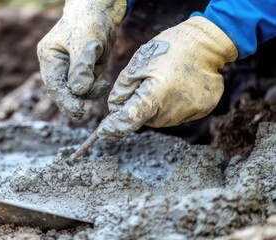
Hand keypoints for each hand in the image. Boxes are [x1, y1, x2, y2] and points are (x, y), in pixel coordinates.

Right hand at [37, 0, 125, 119]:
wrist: (101, 10)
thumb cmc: (90, 22)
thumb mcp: (87, 43)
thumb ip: (82, 67)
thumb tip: (79, 91)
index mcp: (49, 56)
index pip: (54, 85)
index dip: (65, 101)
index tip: (78, 112)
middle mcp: (56, 65)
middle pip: (63, 91)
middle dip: (77, 99)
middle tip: (89, 108)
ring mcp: (68, 69)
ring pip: (77, 91)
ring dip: (89, 90)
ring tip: (102, 80)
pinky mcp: (81, 71)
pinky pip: (87, 86)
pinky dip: (95, 86)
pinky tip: (103, 79)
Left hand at [97, 16, 237, 140]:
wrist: (205, 42)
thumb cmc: (168, 48)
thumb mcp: (138, 63)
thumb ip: (122, 88)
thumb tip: (114, 109)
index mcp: (154, 96)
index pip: (128, 121)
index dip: (113, 128)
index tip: (103, 133)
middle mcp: (172, 110)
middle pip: (146, 119)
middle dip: (140, 106)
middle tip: (147, 84)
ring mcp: (190, 112)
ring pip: (162, 118)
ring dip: (157, 107)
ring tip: (166, 82)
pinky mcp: (202, 110)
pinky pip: (179, 114)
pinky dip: (175, 104)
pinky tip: (180, 86)